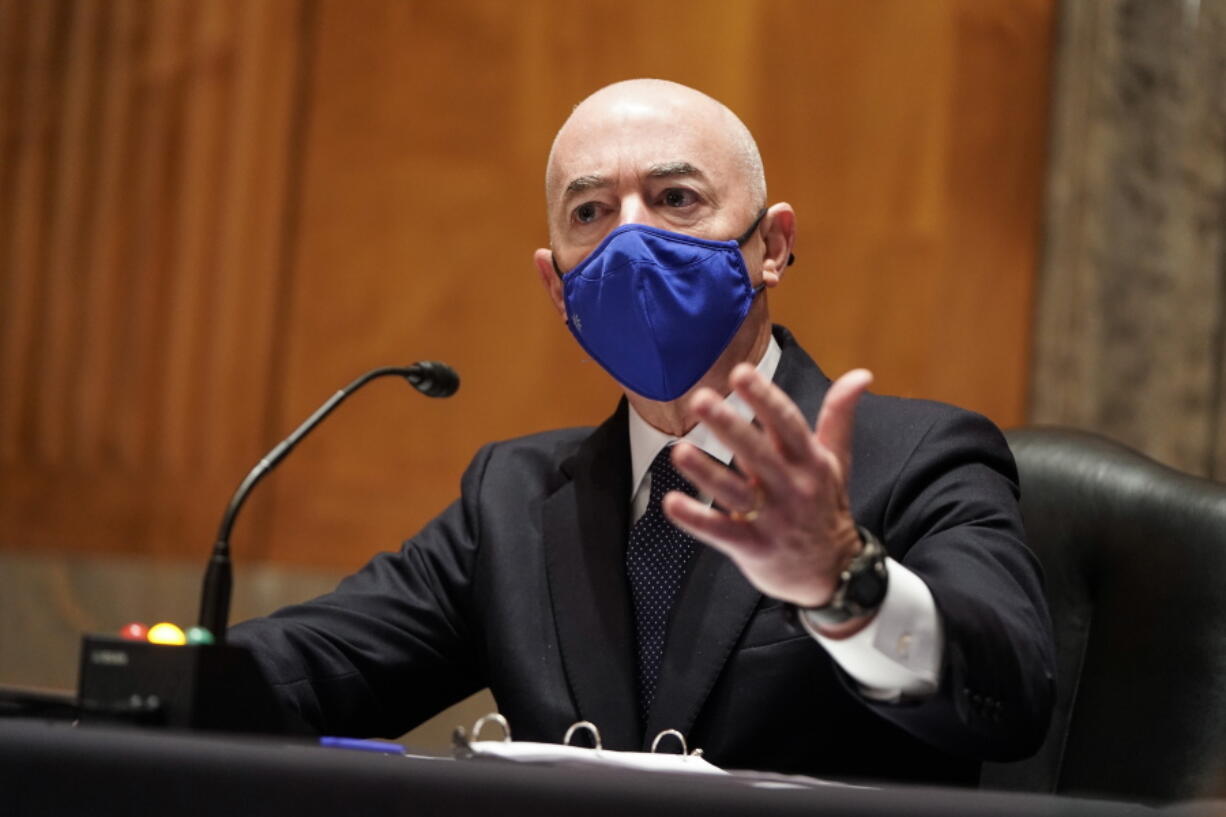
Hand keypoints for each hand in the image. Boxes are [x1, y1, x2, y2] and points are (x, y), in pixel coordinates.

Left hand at [661, 365, 873, 609]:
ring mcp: (772, 519)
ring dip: (706, 472)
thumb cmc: (826, 507)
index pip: (787, 424)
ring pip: (735, 492)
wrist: (835, 574)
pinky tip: (671, 502)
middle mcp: (792, 487)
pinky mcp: (753, 547)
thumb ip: (839, 415)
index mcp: (810, 462)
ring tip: (680, 451)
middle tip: (701, 400)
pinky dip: (695, 519)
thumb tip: (862, 373)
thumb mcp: (836, 461)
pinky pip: (721, 532)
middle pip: (757, 453)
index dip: (764, 398)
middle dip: (729, 425)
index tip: (741, 372)